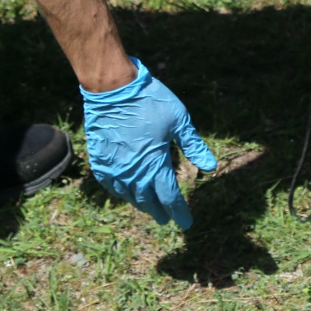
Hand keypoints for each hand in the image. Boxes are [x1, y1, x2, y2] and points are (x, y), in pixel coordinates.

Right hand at [82, 59, 216, 227]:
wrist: (113, 88)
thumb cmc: (150, 100)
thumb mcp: (179, 120)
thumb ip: (193, 146)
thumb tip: (210, 167)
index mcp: (156, 163)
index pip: (170, 197)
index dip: (179, 211)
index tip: (186, 223)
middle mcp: (134, 172)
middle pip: (148, 201)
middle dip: (159, 211)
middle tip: (166, 218)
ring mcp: (114, 168)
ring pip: (129, 196)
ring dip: (141, 204)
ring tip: (149, 207)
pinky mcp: (99, 161)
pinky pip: (111, 186)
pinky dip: (121, 192)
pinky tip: (126, 192)